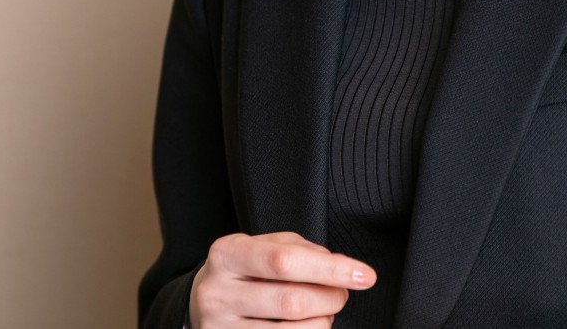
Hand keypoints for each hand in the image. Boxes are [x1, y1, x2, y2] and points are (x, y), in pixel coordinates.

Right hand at [189, 231, 375, 326]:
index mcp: (227, 254)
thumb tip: (340, 266)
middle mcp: (218, 292)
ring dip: (322, 322)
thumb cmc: (244, 268)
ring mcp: (219, 328)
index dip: (330, 269)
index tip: (364, 275)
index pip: (285, 261)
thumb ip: (302, 250)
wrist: (202, 299)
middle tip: (341, 294)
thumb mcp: (264, 246)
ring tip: (324, 311)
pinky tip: (309, 326)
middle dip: (331, 298)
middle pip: (291, 301)